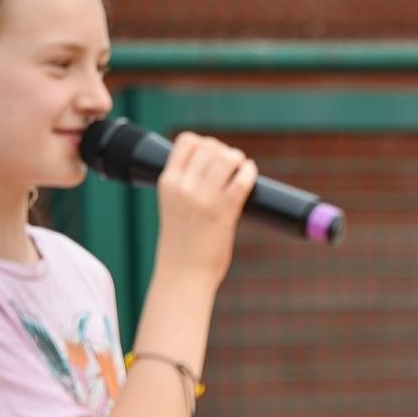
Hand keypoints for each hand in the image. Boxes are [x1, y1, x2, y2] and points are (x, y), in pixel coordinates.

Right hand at [154, 132, 257, 290]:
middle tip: (230, 163)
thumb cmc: (181, 245)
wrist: (183, 275)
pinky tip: (249, 174)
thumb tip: (214, 167)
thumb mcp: (173, 207)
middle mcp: (183, 187)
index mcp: (167, 183)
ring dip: (237, 159)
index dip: (203, 142)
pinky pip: (241, 180)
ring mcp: (203, 199)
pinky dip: (249, 172)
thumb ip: (186, 186)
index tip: (212, 154)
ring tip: (241, 167)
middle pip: (209, 147)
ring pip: (226, 158)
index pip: (186, 141)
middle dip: (223, 150)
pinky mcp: (224, 212)